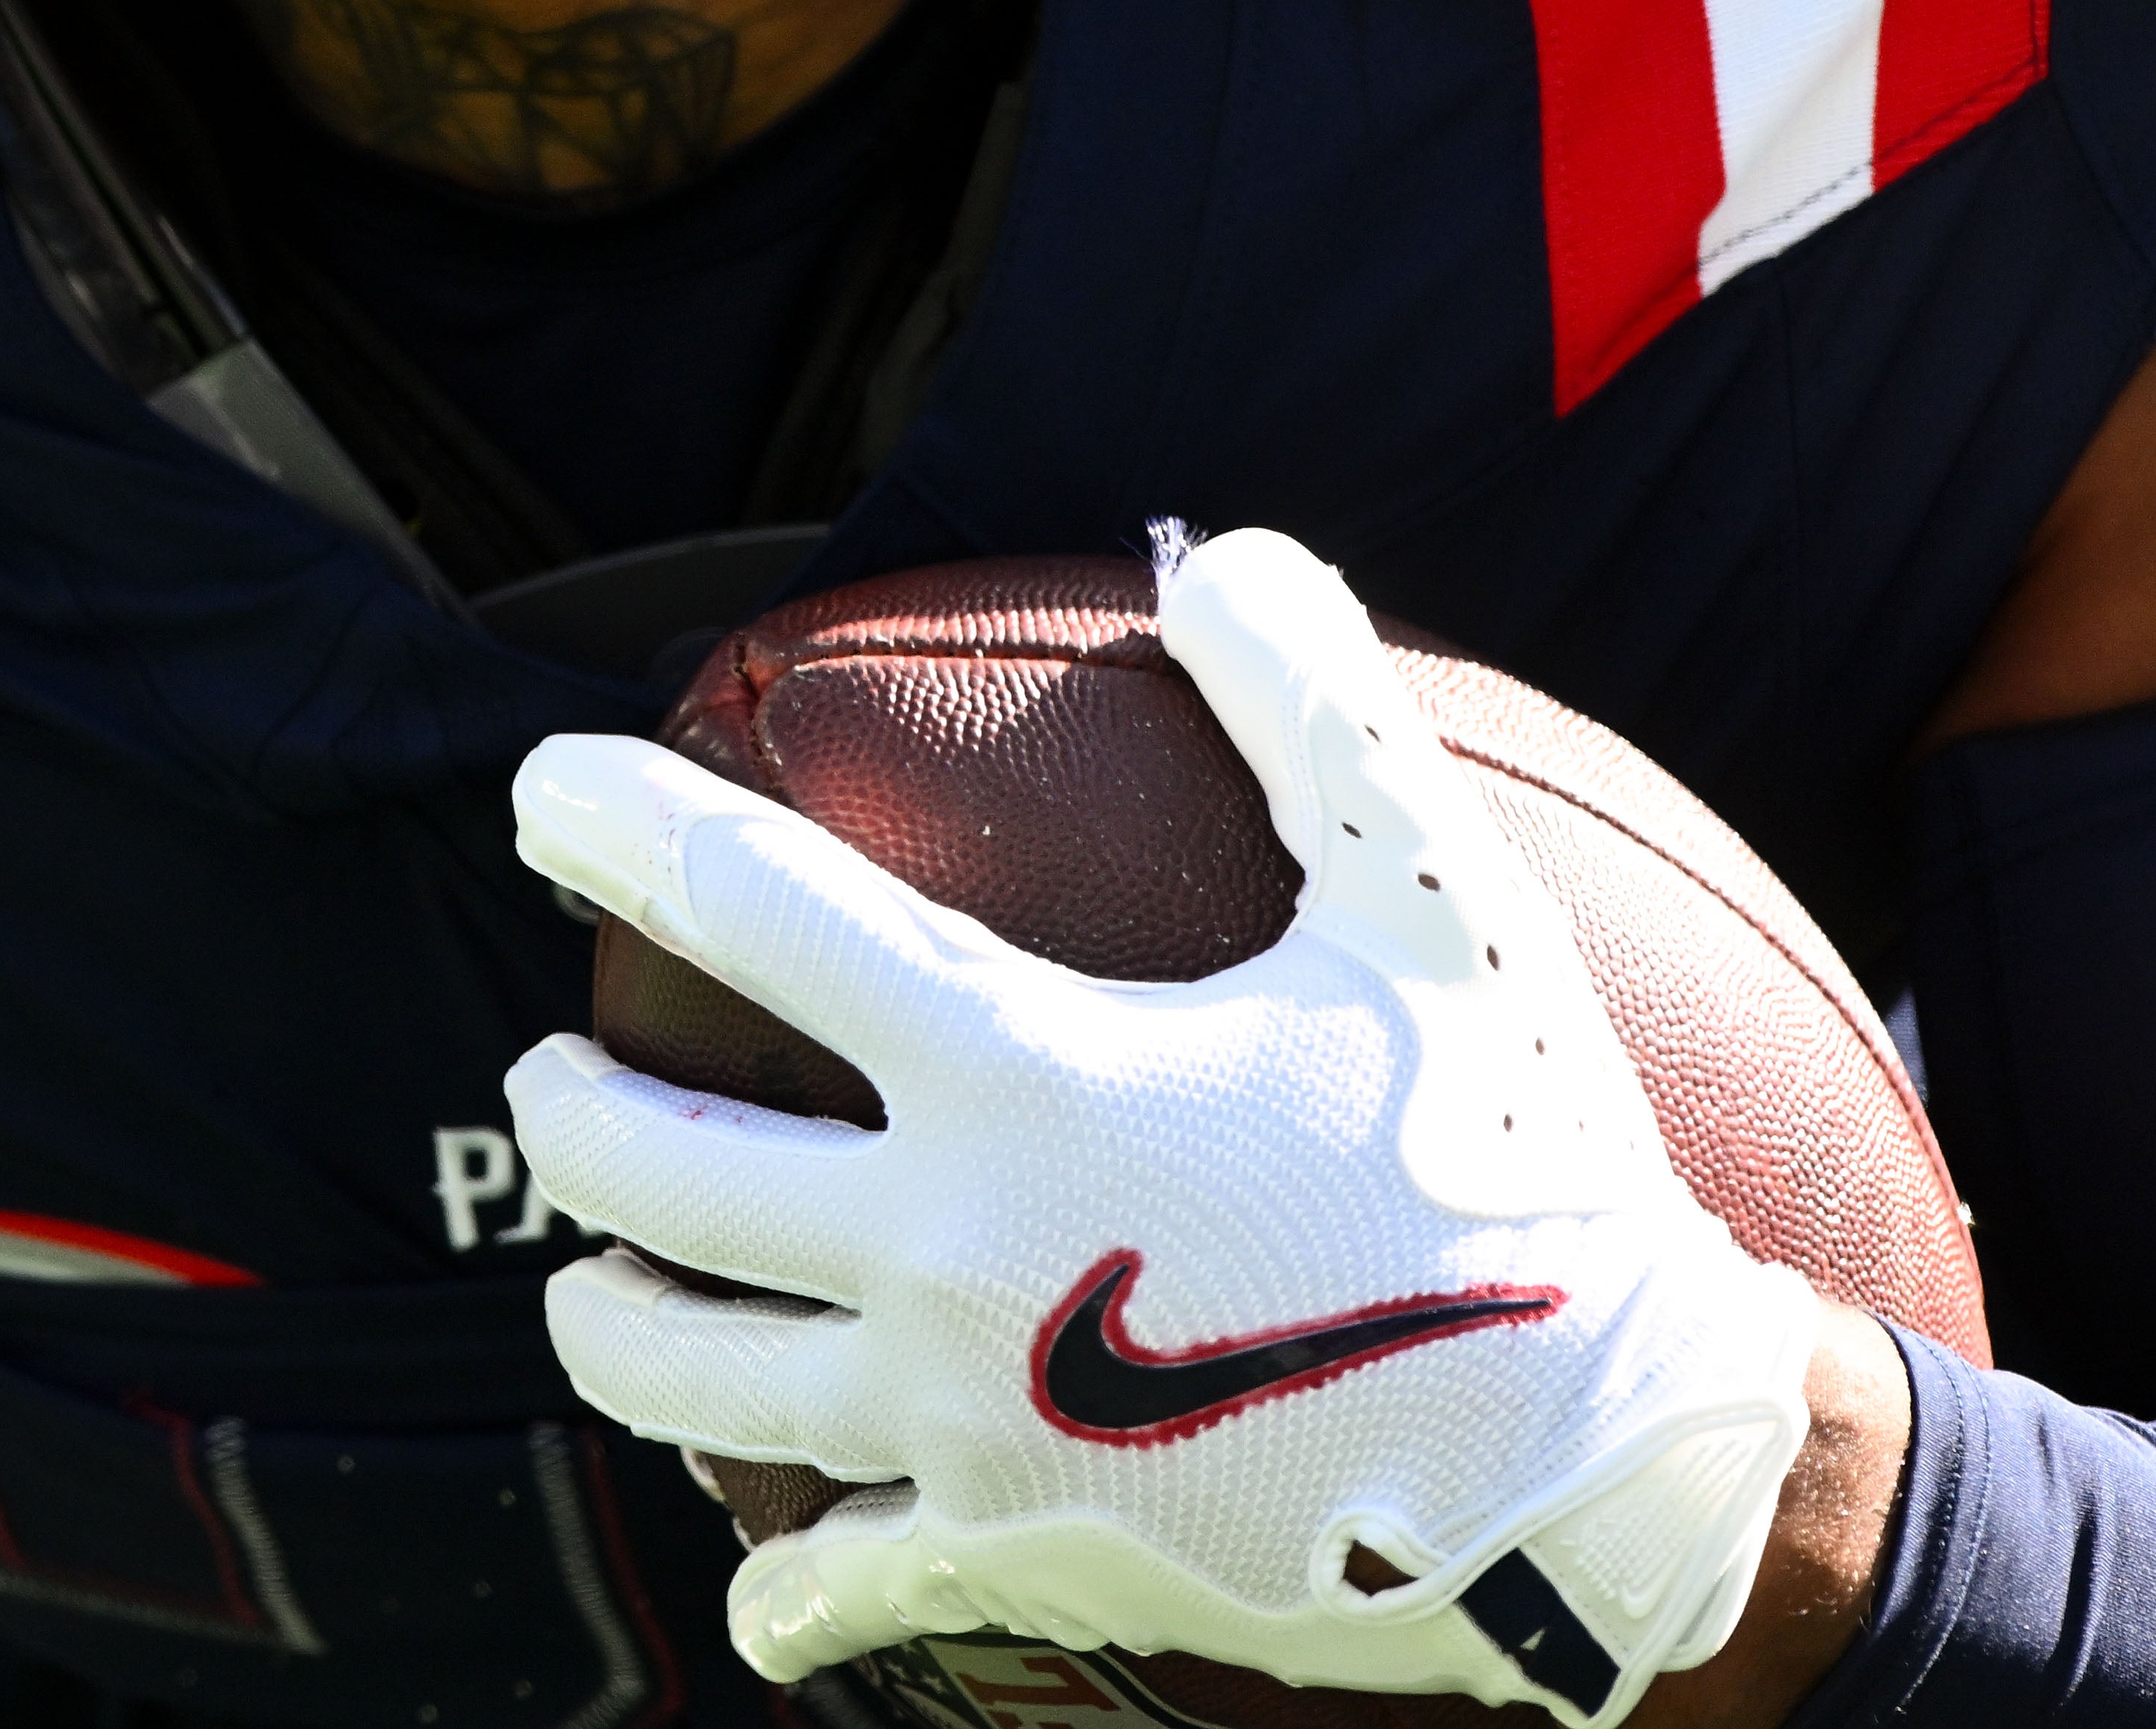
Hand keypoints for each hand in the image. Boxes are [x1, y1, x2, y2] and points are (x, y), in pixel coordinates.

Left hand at [506, 529, 1825, 1725]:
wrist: (1618, 1472)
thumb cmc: (1521, 1171)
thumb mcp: (1440, 910)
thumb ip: (1320, 716)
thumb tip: (1228, 554)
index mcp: (1018, 1075)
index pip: (748, 907)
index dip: (616, 827)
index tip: (537, 790)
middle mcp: (945, 1252)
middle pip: (653, 1168)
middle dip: (570, 1113)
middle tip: (548, 1080)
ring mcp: (963, 1424)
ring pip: (688, 1380)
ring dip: (608, 1325)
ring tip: (592, 1285)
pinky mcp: (1021, 1559)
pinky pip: (841, 1592)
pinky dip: (782, 1598)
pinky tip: (757, 1600)